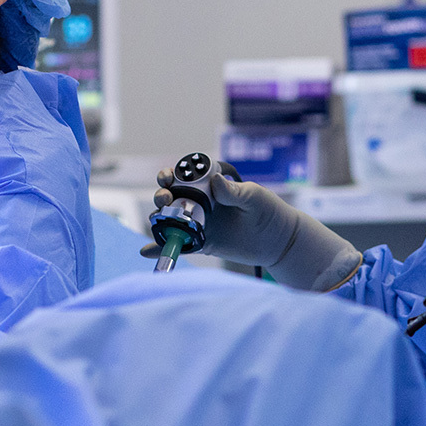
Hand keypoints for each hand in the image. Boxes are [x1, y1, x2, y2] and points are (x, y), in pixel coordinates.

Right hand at [143, 166, 360, 290]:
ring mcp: (198, 223)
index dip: (170, 174)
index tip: (167, 177)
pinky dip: (160, 247)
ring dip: (158, 218)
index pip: (183, 176)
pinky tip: (147, 251)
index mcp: (210, 185)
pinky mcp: (201, 243)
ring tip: (157, 221)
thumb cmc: (269, 210)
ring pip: (170, 219)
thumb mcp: (254, 197)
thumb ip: (234, 191)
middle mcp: (200, 202)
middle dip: (161, 194)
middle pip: (171, 196)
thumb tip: (215, 181)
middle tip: (164, 198)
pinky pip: (178, 244)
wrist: (278, 240)